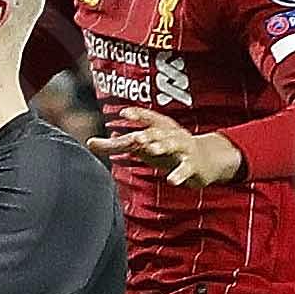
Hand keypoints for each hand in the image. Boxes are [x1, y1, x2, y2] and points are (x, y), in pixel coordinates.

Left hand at [92, 108, 243, 184]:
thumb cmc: (167, 151)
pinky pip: (185, 169)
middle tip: (136, 137)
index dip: (137, 114)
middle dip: (147, 133)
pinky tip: (172, 181)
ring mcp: (183, 149)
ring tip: (151, 149)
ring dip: (162, 146)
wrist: (205, 160)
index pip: (148, 118)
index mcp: (159, 128)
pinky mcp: (192, 165)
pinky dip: (179, 174)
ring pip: (173, 145)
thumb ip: (115, 145)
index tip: (124, 112)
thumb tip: (89, 142)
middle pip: (158, 132)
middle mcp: (171, 134)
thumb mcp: (143, 146)